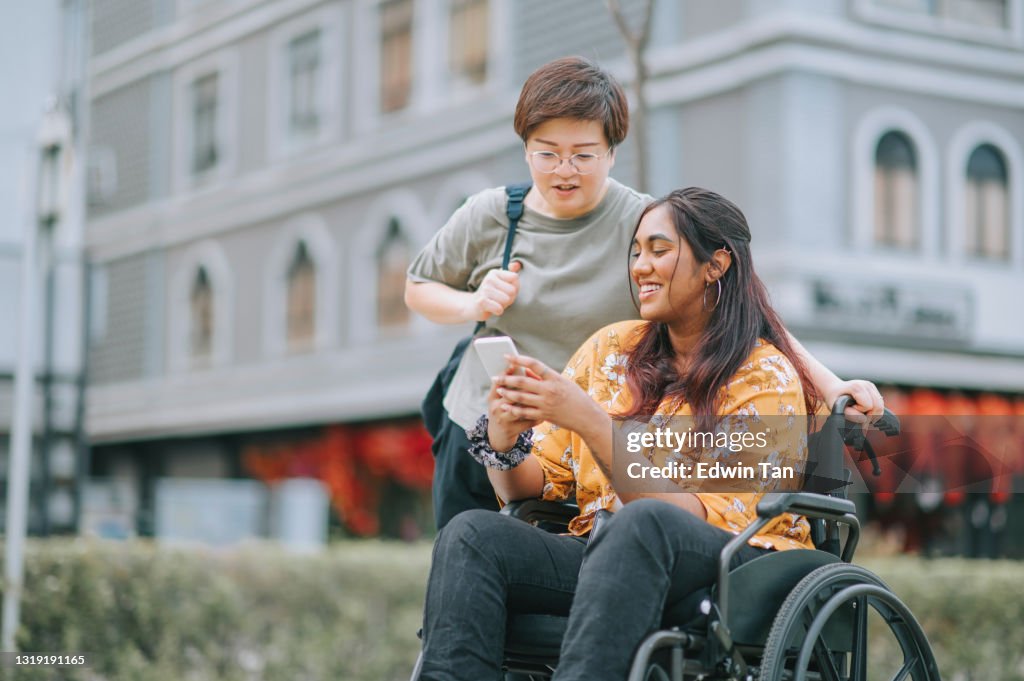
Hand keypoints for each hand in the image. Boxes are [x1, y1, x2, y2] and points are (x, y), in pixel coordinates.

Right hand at [466, 262, 521, 320]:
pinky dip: (498, 311)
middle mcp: (489, 279)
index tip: (507, 290)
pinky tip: (492, 309)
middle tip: (501, 299)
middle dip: (510, 298)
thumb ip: (510, 272)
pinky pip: (499, 308)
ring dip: (503, 305)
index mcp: (494, 273)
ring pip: (507, 300)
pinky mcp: (481, 302)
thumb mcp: (501, 282)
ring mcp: (484, 290)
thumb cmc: (492, 294)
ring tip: (496, 303)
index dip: (515, 286)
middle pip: (512, 290)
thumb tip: (517, 264)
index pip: (514, 277)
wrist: (473, 306)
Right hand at [487, 365, 539, 451]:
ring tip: (545, 395)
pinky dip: (539, 415)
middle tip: (538, 380)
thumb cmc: (501, 410)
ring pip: (522, 407)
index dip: (507, 373)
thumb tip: (523, 367)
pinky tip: (547, 411)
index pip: (498, 382)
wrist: (497, 436)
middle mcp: (496, 408)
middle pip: (512, 394)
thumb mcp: (498, 398)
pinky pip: (529, 420)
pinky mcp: (514, 429)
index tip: (516, 364)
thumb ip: (508, 385)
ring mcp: (504, 419)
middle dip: (526, 387)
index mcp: (492, 398)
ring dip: (535, 401)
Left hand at [492, 355, 606, 436]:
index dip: (519, 359)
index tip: (507, 356)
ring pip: (521, 397)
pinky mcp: (544, 415)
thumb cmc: (575, 397)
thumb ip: (544, 378)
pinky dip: (513, 408)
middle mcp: (549, 389)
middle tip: (494, 377)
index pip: (534, 364)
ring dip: (507, 393)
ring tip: (498, 390)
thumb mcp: (562, 382)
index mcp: (555, 378)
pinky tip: (505, 406)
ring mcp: (546, 403)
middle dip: (506, 379)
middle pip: (523, 382)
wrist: (586, 417)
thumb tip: (527, 371)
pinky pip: (525, 412)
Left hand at [825, 379, 883, 423]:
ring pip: (881, 406)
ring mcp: (871, 386)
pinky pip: (880, 404)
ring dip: (872, 413)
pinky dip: (874, 410)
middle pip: (878, 406)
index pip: (868, 406)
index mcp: (857, 387)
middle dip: (869, 415)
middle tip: (858, 415)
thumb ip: (849, 414)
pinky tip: (864, 410)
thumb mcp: (836, 407)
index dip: (860, 411)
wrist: (833, 388)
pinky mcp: (873, 389)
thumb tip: (863, 419)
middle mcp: (866, 384)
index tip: (851, 408)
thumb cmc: (834, 398)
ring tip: (860, 412)